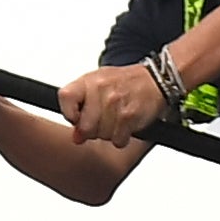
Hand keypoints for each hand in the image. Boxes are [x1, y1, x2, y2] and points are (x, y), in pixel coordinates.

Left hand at [57, 59, 172, 143]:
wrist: (154, 80)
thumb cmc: (125, 82)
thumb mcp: (97, 87)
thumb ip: (81, 108)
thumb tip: (76, 136)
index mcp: (89, 81)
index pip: (65, 98)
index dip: (69, 113)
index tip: (77, 117)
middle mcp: (100, 89)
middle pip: (85, 127)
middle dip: (93, 130)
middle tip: (103, 121)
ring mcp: (115, 102)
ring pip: (101, 135)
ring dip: (109, 133)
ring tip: (116, 119)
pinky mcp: (129, 116)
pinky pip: (117, 140)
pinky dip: (122, 137)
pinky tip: (125, 125)